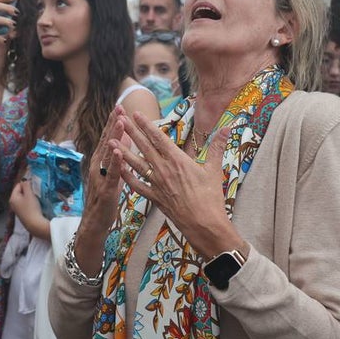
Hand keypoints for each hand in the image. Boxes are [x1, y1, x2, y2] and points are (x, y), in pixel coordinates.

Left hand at [9, 178, 48, 238]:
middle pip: (20, 192)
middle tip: (35, 191)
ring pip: (23, 198)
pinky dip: (30, 203)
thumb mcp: (29, 194)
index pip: (18, 185)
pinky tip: (35, 205)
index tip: (34, 184)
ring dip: (30, 196)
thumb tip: (25, 180)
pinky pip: (25, 205)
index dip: (26, 183)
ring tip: (36, 198)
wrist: (34, 224)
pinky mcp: (22, 214)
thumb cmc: (31, 208)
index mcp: (12, 198)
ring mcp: (17, 210)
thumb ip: (27, 185)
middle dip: (28, 190)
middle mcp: (13, 204)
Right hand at [82, 105, 129, 231]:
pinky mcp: (106, 189)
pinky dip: (115, 162)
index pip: (107, 138)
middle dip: (113, 123)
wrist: (94, 222)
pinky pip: (112, 174)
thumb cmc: (105, 197)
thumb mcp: (112, 174)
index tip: (119, 106)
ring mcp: (100, 177)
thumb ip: (117, 158)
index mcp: (100, 162)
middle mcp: (97, 166)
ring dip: (114, 137)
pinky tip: (118, 151)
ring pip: (108, 154)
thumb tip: (124, 140)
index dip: (112, 122)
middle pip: (106, 141)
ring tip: (121, 122)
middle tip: (119, 107)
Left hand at [115, 110, 239, 258]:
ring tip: (111, 142)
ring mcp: (157, 184)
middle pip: (144, 147)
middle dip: (131, 132)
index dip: (147, 125)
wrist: (204, 225)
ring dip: (123, 152)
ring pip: (136, 164)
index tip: (137, 114)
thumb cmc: (211, 198)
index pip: (159, 138)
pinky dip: (126, 177)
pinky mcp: (154, 198)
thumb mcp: (214, 170)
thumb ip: (217, 147)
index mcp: (178, 161)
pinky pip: (136, 185)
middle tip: (119, 120)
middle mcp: (164, 170)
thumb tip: (228, 128)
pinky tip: (118, 170)